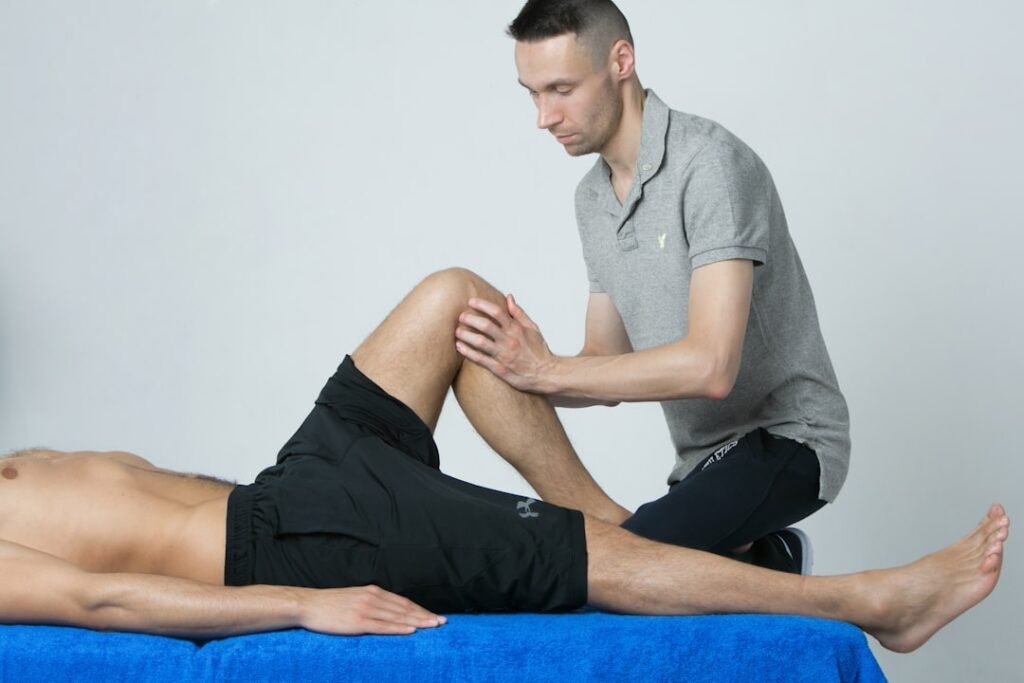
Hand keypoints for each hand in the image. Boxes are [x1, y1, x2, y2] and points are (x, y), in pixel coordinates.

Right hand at [300, 585, 445, 635]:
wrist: (308, 604)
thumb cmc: (330, 604)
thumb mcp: (355, 597)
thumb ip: (372, 602)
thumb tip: (388, 611)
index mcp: (373, 591)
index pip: (403, 602)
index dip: (420, 609)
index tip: (435, 616)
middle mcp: (373, 598)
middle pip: (405, 609)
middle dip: (425, 615)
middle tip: (442, 622)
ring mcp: (365, 609)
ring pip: (398, 617)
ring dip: (418, 622)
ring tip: (433, 626)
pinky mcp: (357, 622)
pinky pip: (382, 626)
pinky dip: (398, 628)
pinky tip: (411, 631)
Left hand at [455, 294, 555, 392]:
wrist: (545, 373)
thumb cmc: (539, 351)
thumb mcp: (533, 328)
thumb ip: (519, 312)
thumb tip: (509, 297)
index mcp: (517, 329)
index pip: (497, 312)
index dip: (482, 305)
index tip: (471, 301)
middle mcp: (509, 340)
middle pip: (485, 325)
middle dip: (470, 319)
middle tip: (461, 316)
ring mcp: (503, 355)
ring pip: (480, 342)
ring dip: (466, 335)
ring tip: (457, 331)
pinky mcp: (499, 368)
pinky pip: (480, 359)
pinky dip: (468, 352)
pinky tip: (459, 346)